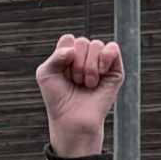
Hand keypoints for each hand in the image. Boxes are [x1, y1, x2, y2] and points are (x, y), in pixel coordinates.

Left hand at [36, 35, 123, 157]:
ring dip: (88, 67)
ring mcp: (100, 62)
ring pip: (96, 45)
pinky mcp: (114, 70)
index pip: (68, 39)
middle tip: (75, 82)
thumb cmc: (58, 99)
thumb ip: (55, 54)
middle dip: (76, 64)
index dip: (64, 57)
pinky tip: (100, 74)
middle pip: (82, 42)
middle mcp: (86, 56)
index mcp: (70, 54)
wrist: (72, 120)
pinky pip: (113, 48)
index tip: (63, 76)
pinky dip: (105, 59)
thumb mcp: (45, 74)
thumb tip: (74, 49)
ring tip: (86, 84)